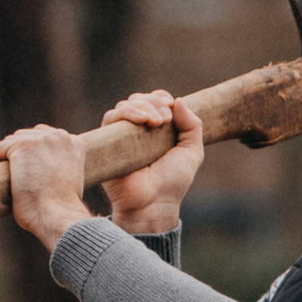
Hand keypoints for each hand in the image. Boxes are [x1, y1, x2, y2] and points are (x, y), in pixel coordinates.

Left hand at [0, 123, 91, 252]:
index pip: (47, 138)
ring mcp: (40, 139)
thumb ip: (60, 166)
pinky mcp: (21, 145)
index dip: (36, 154)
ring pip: (13, 141)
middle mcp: (59, 136)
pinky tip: (0, 178)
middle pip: (30, 135)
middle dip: (22, 154)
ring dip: (10, 158)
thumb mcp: (70, 179)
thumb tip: (44, 168)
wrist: (57, 215)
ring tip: (11, 178)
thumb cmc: (62, 208)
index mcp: (75, 142)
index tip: (32, 170)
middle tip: (19, 175)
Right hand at [97, 90, 203, 239]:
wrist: (153, 204)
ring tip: (156, 122)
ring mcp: (122, 136)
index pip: (155, 100)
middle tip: (165, 119)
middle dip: (154, 101)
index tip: (171, 109)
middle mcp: (138, 130)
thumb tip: (179, 101)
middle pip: (140, 99)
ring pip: (125, 105)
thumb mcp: (191, 152)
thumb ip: (192, 126)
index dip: (162, 98)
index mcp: (156, 130)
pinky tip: (142, 121)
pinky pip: (112, 117)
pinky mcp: (109, 142)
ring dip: (143, 106)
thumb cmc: (172, 183)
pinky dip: (127, 112)